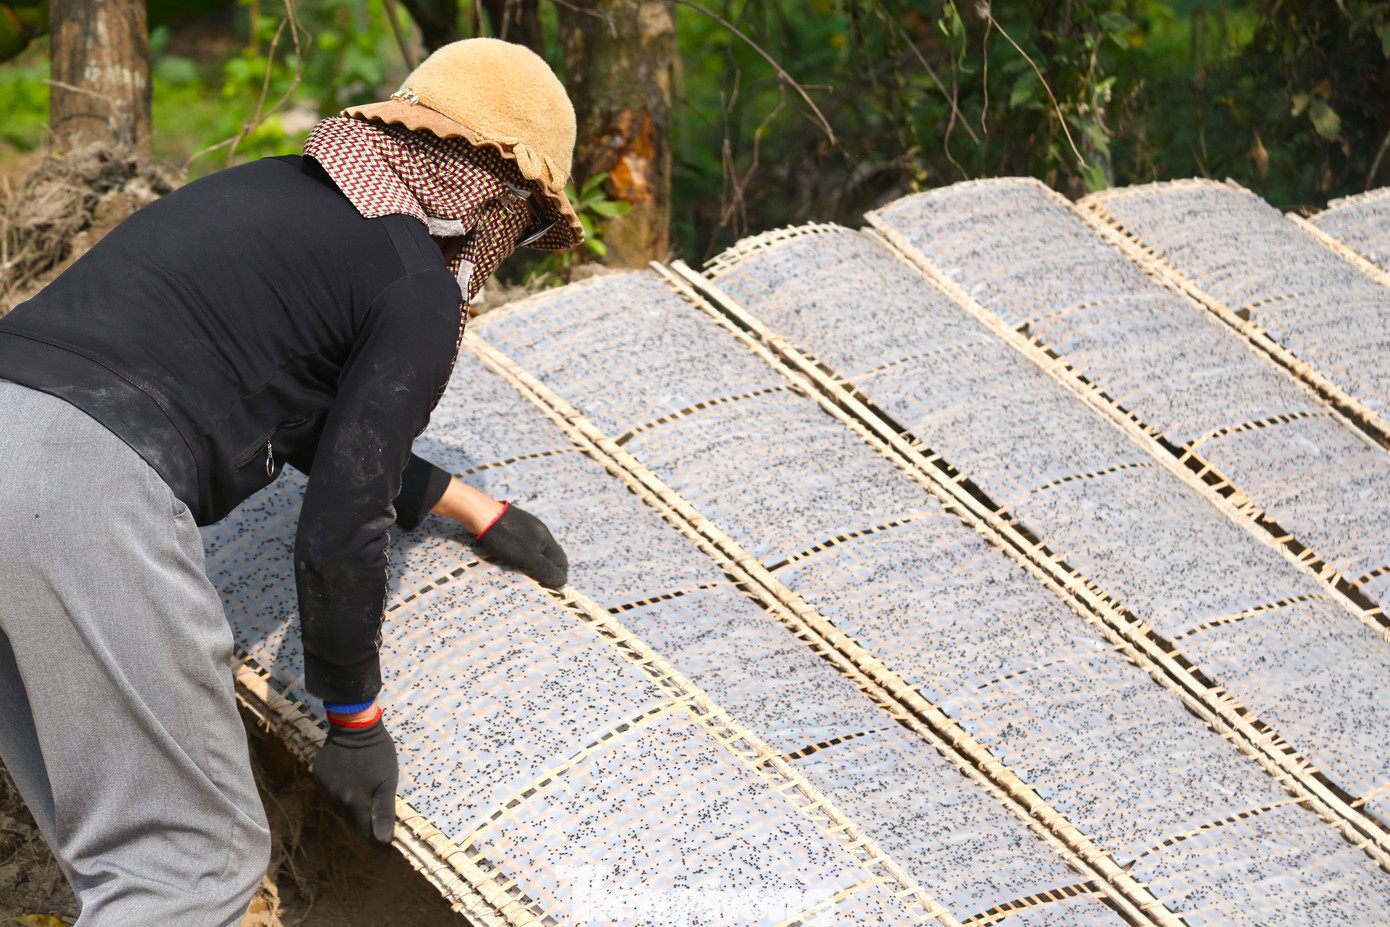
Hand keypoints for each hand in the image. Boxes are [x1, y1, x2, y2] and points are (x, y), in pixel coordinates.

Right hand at [312, 710, 397, 843]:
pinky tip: (351, 786)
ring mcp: (325, 785)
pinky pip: (331, 790)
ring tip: (364, 810)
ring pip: (339, 806)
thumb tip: (384, 839)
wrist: (354, 724)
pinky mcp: (319, 772)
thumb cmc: (378, 752)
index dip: (374, 839)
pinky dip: (342, 793)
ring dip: (351, 810)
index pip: (363, 830)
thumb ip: (384, 811)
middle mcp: (336, 798)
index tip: (384, 846)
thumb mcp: (388, 780)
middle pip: (350, 820)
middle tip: (375, 830)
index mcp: (354, 801)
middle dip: (363, 827)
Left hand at [475, 502, 567, 586]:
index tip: (548, 588)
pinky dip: (517, 555)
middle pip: (547, 556)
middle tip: (532, 583)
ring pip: (533, 551)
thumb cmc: (505, 537)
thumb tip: (562, 581)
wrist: (480, 513)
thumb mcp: (527, 557)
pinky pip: (520, 545)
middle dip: (543, 571)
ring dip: (529, 564)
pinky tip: (507, 559)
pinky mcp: (510, 526)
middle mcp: (538, 531)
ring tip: (518, 573)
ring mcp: (524, 527)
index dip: (558, 575)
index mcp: (546, 538)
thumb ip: (545, 570)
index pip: (561, 561)